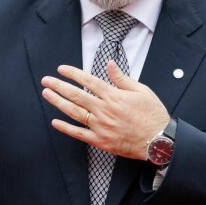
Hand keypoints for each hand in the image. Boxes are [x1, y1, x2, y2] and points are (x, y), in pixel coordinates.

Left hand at [41, 61, 169, 159]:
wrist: (159, 141)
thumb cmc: (152, 115)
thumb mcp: (141, 91)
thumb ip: (122, 78)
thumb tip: (110, 63)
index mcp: (114, 96)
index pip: (88, 80)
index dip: (73, 73)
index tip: (61, 69)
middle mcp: (104, 110)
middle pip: (77, 95)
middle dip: (59, 86)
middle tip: (46, 80)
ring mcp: (101, 126)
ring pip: (75, 112)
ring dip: (58, 102)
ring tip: (47, 94)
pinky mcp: (101, 141)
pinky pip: (79, 134)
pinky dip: (66, 128)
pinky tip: (55, 122)